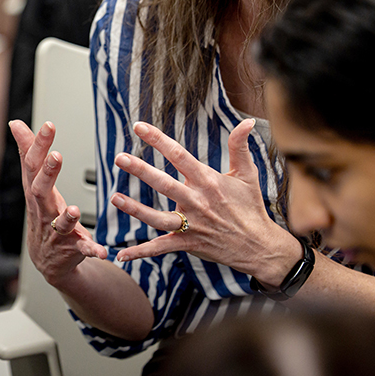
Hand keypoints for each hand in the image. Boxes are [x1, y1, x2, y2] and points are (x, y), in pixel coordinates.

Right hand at [10, 120, 106, 287]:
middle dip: (48, 174)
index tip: (48, 125)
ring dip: (66, 217)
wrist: (47, 260)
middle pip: (41, 190)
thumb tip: (15, 123)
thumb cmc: (43, 213)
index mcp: (36, 191)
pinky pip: (83, 249)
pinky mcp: (73, 247)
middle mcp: (44, 210)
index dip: (38, 145)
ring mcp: (57, 231)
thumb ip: (28, 151)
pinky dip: (92, 249)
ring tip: (73, 210)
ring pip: (60, 223)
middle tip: (56, 156)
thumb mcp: (34, 182)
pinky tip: (102, 250)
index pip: (33, 165)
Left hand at [110, 120, 299, 285]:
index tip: (139, 127)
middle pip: (165, 184)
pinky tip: (121, 254)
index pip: (179, 156)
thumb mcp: (248, 174)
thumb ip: (240, 146)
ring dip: (135, 209)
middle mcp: (197, 202)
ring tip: (114, 198)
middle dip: (141, 170)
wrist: (260, 246)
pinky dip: (141, 252)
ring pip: (158, 217)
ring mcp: (192, 224)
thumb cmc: (251, 207)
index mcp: (208, 181)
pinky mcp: (188, 243)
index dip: (158, 140)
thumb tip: (246, 121)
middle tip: (120, 158)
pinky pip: (161, 248)